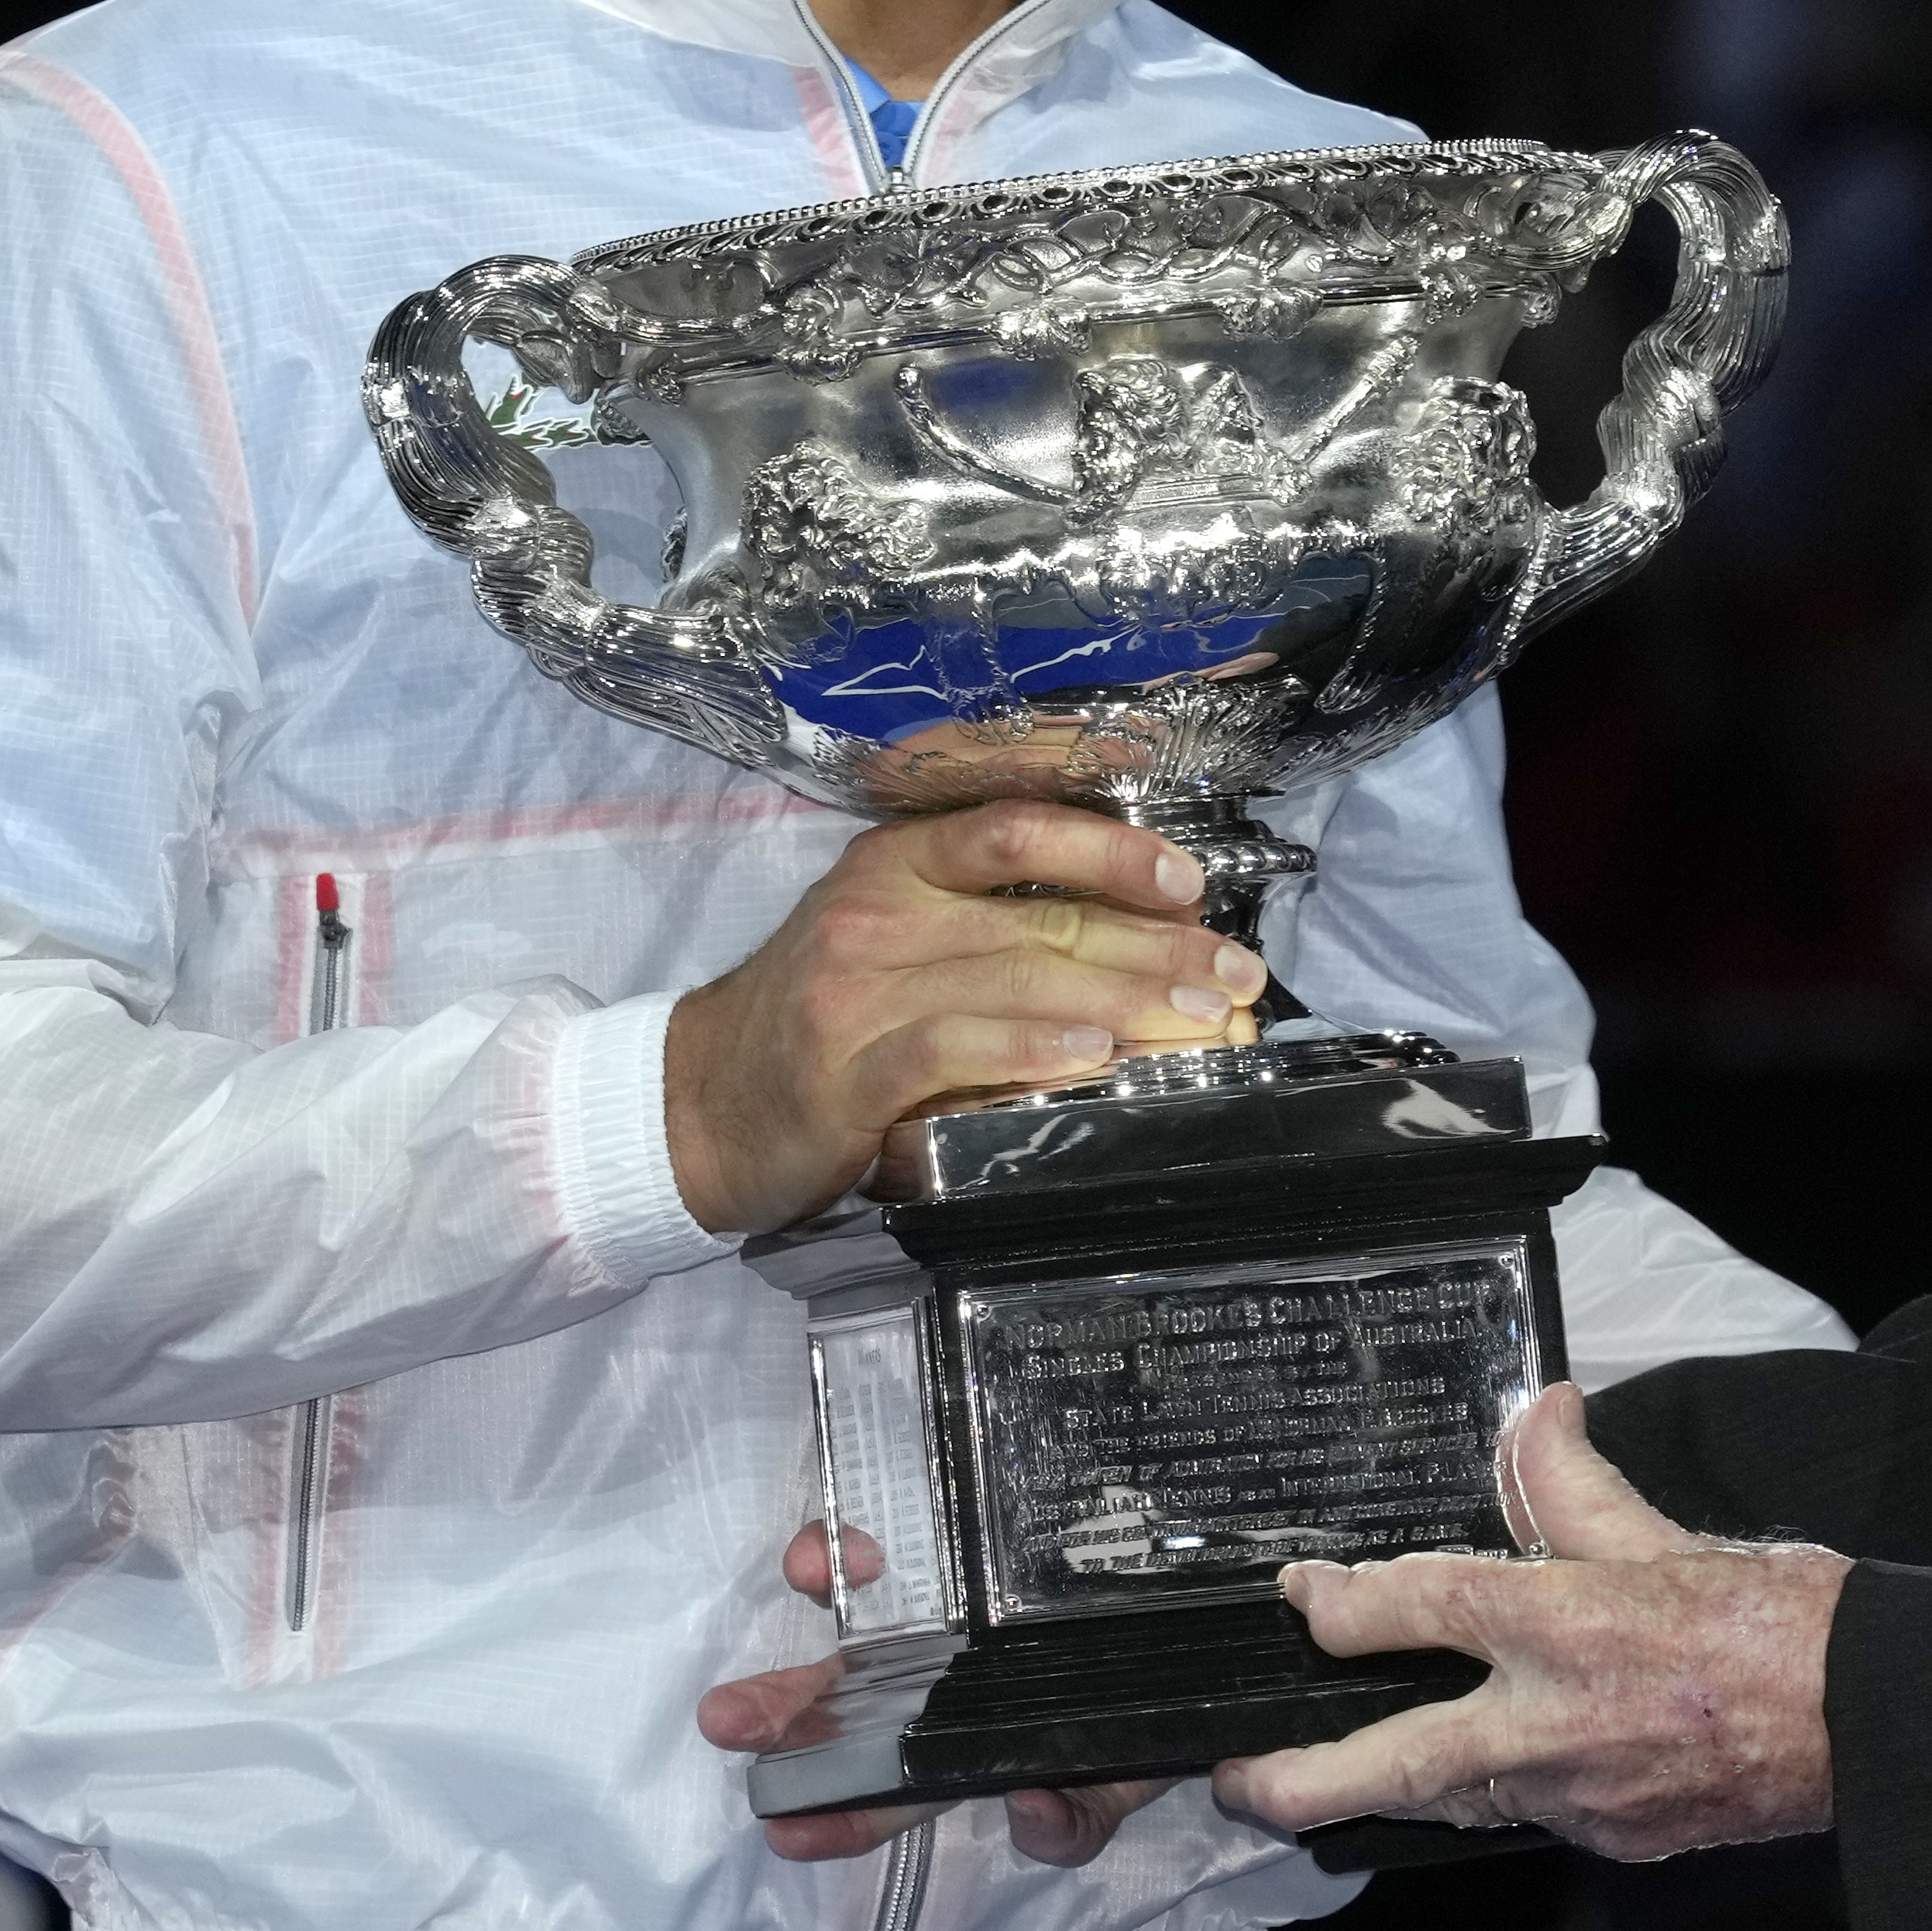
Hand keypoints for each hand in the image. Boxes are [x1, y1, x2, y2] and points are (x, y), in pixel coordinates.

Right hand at [664, 800, 1262, 1235]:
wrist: (695, 1103)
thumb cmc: (817, 1022)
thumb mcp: (892, 942)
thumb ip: (990, 930)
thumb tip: (1134, 941)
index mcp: (894, 864)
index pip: (1014, 828)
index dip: (1111, 847)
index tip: (1189, 881)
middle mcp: (876, 912)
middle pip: (1040, 916)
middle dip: (1155, 946)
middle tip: (1235, 974)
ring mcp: (856, 991)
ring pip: (1014, 978)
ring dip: (1123, 999)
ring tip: (1201, 1018)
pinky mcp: (845, 1072)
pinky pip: (954, 1048)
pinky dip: (1030, 1048)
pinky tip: (1092, 1056)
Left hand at [699, 1513, 1170, 1866]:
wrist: (1222, 1604)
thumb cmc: (1162, 1698)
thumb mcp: (1124, 1779)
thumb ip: (1077, 1817)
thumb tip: (1025, 1812)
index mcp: (971, 1737)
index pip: (888, 1780)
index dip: (833, 1804)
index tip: (782, 1827)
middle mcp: (951, 1666)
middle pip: (853, 1689)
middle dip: (785, 1704)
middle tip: (728, 1719)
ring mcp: (963, 1590)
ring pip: (875, 1587)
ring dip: (824, 1575)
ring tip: (808, 1568)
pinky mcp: (982, 1520)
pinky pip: (928, 1524)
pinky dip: (885, 1543)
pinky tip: (874, 1556)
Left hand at [1212, 1384, 1845, 1860]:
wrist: (1864, 1721)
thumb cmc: (1775, 1619)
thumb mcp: (1663, 1532)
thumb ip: (1573, 1483)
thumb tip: (1534, 1409)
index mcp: (1566, 1624)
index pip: (1419, 1607)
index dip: (1342, 1603)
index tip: (1302, 1598)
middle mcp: (1555, 1721)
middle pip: (1396, 1762)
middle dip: (1301, 1780)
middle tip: (1234, 1780)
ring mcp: (1580, 1795)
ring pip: (1453, 1799)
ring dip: (1387, 1791)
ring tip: (1325, 1781)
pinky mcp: (1611, 1839)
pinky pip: (1525, 1813)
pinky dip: (1489, 1791)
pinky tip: (1477, 1772)